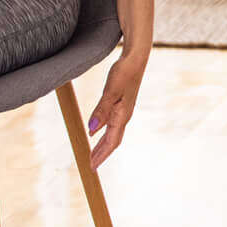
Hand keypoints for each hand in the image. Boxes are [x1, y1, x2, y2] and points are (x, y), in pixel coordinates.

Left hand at [86, 50, 147, 168]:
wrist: (136, 58)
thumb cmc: (124, 72)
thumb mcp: (110, 91)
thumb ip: (101, 111)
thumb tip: (91, 131)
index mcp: (122, 115)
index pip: (111, 142)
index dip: (101, 155)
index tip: (91, 167)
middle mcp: (124, 116)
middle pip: (113, 141)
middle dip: (101, 154)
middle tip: (90, 166)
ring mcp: (123, 110)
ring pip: (112, 134)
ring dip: (103, 145)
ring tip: (93, 154)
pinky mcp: (121, 104)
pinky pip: (112, 125)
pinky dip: (105, 134)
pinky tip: (97, 132)